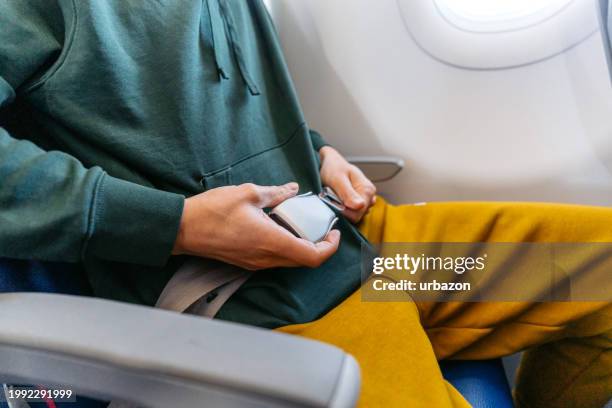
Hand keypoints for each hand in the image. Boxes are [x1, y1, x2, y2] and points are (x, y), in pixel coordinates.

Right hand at [172, 182, 340, 269]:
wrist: (182, 229)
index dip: (330, 247)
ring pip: (290, 261)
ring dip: (302, 246)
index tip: (334, 232)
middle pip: (304, 261)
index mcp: (271, 241)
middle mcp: (266, 258)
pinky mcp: (247, 262)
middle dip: (319, 245)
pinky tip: (280, 226)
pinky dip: (286, 246)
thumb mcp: (249, 194)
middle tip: (321, 226)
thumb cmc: (212, 211)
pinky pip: (275, 259)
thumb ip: (276, 193)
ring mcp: (256, 263)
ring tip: (301, 224)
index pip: (312, 256)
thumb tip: (293, 189)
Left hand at [319, 146, 375, 222]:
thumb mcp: (338, 178)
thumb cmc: (334, 168)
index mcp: (368, 190)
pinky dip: (342, 208)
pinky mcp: (358, 203)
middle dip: (343, 209)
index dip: (343, 211)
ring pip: (353, 215)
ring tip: (335, 195)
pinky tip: (337, 198)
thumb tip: (360, 206)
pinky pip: (351, 213)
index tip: (333, 201)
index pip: (358, 213)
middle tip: (332, 196)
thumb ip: (348, 193)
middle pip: (356, 216)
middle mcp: (370, 196)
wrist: (331, 163)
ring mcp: (365, 201)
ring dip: (342, 208)